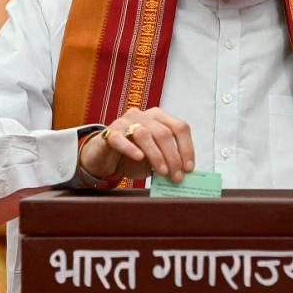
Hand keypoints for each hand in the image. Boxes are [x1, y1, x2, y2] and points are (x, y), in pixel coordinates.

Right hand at [79, 107, 194, 182]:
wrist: (103, 159)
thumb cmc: (132, 157)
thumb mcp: (154, 159)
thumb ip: (167, 161)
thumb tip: (183, 173)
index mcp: (159, 118)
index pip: (180, 127)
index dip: (187, 148)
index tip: (189, 168)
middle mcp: (143, 115)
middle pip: (164, 133)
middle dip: (173, 157)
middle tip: (176, 177)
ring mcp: (125, 122)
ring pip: (145, 135)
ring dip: (157, 155)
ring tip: (162, 172)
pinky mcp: (109, 133)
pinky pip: (121, 139)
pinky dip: (131, 149)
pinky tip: (139, 158)